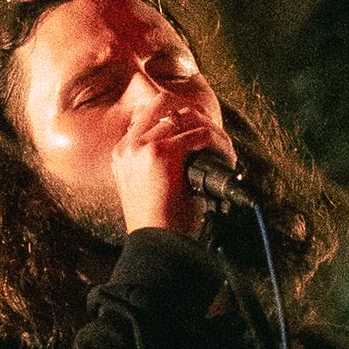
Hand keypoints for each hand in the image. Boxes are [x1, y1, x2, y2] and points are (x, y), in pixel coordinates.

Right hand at [113, 91, 234, 239]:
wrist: (154, 242)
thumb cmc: (156, 224)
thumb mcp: (145, 187)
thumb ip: (153, 163)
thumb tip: (185, 146)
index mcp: (121, 153)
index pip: (146, 114)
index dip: (175, 114)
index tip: (195, 124)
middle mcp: (128, 146)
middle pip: (163, 106)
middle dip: (192, 115)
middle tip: (211, 130)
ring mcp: (142, 147)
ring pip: (185, 118)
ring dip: (209, 129)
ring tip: (223, 145)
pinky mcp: (162, 152)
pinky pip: (199, 135)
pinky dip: (218, 143)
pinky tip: (227, 156)